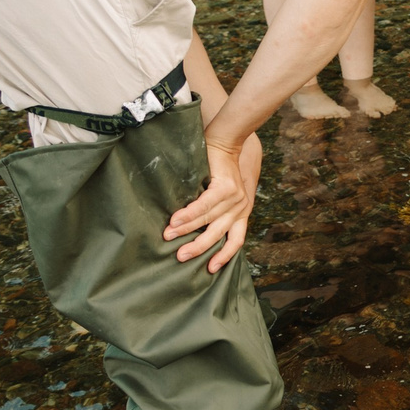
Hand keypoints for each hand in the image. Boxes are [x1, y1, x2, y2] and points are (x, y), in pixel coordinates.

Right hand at [168, 133, 262, 273]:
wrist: (226, 140)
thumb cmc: (218, 168)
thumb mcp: (222, 193)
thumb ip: (214, 210)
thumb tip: (189, 230)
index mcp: (241, 212)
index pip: (236, 240)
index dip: (224, 255)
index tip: (210, 269)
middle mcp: (241, 207)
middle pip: (219, 234)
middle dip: (198, 248)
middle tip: (180, 258)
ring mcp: (236, 197)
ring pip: (208, 220)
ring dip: (186, 230)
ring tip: (168, 236)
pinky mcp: (226, 186)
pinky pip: (205, 205)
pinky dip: (189, 214)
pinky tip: (175, 220)